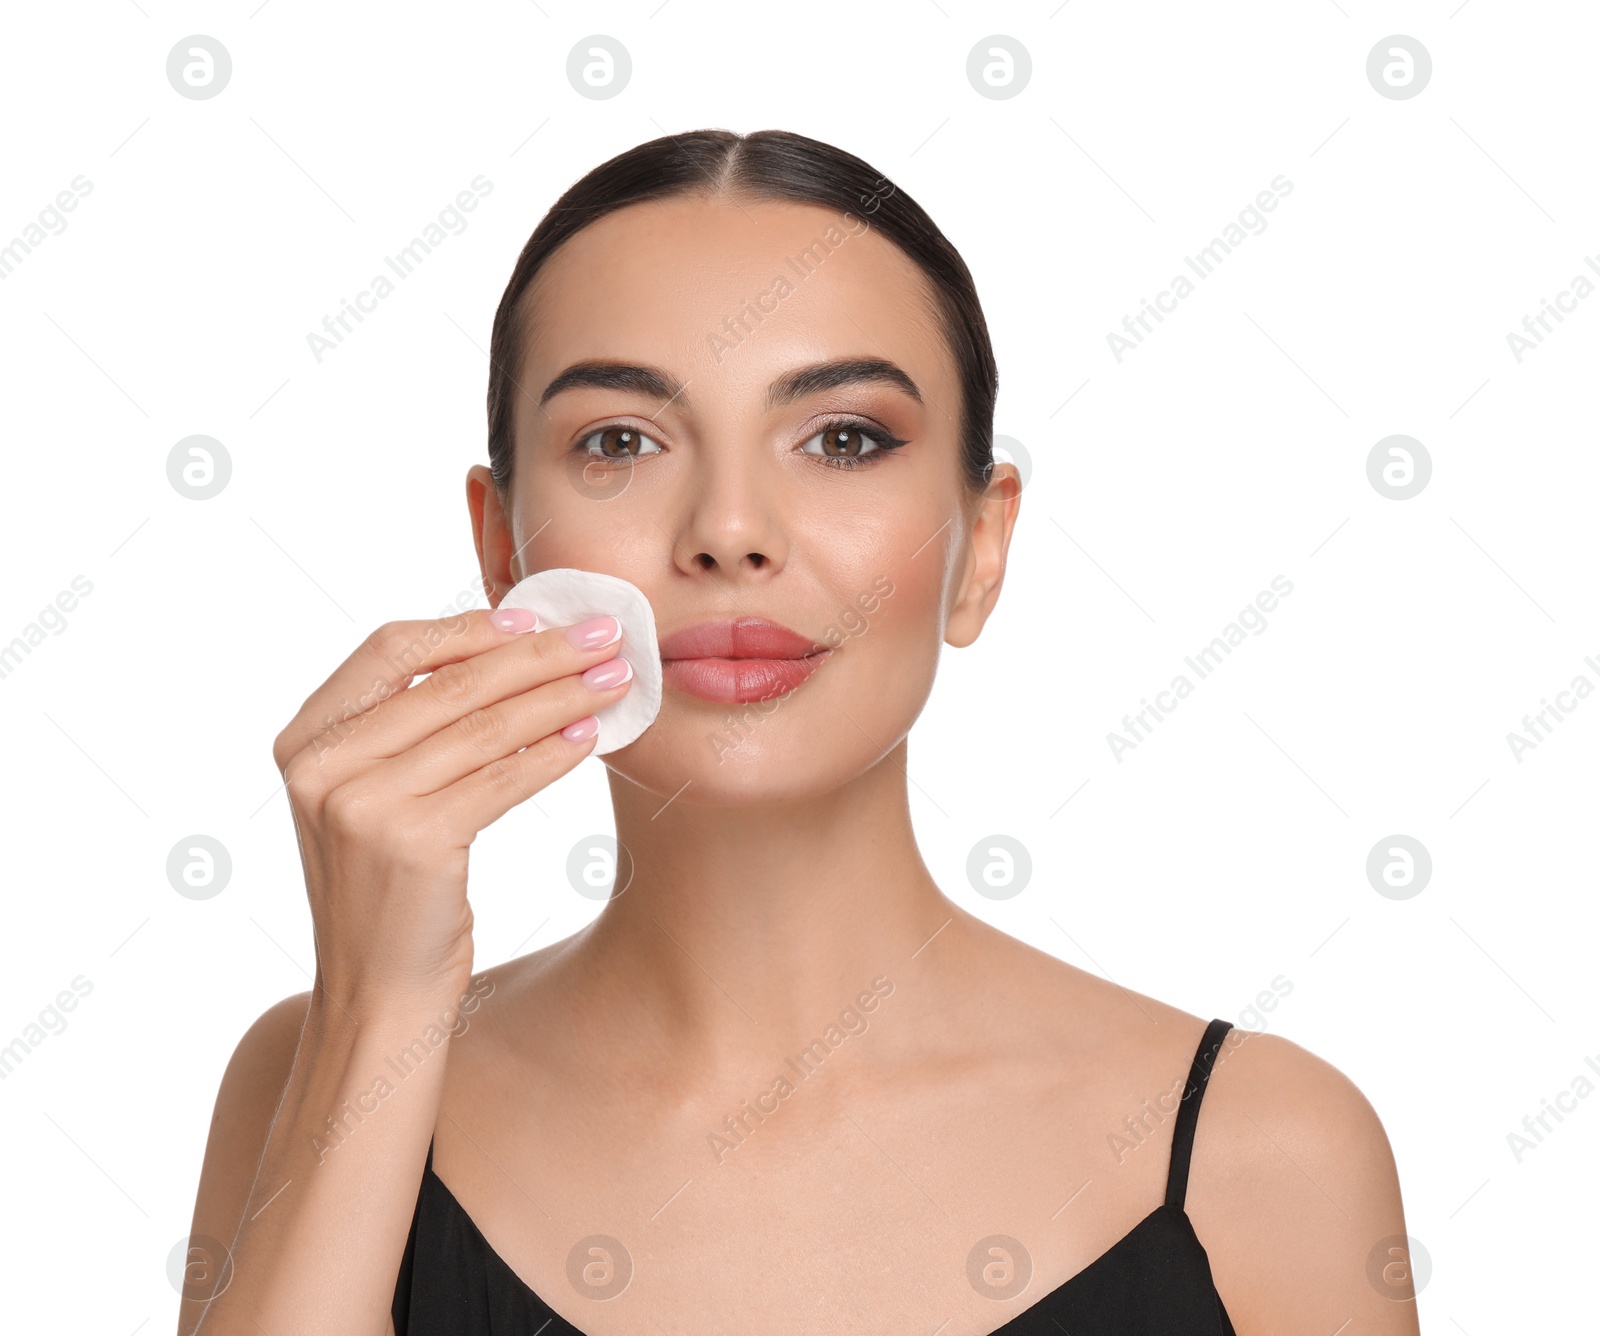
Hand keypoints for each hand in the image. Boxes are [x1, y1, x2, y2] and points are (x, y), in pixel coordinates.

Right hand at [271, 608, 633, 1008]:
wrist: (376, 998)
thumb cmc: (392, 894)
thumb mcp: (374, 800)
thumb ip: (408, 730)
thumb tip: (509, 651)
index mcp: (304, 739)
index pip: (390, 648)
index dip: (468, 626)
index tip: (536, 617)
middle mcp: (321, 765)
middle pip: (450, 682)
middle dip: (538, 654)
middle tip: (603, 636)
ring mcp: (359, 803)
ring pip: (484, 726)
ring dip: (561, 696)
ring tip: (615, 681)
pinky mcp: (410, 842)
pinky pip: (502, 778)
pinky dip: (553, 753)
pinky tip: (591, 737)